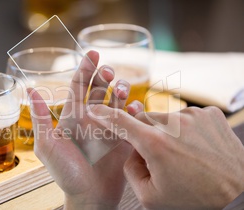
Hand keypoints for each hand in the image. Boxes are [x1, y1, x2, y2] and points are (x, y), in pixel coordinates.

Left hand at [27, 51, 141, 208]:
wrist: (89, 196)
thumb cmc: (65, 173)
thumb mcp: (47, 144)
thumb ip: (41, 118)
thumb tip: (30, 90)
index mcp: (73, 117)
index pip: (79, 86)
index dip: (85, 68)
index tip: (92, 53)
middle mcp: (91, 118)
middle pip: (100, 89)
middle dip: (104, 76)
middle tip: (108, 71)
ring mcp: (109, 127)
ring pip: (117, 100)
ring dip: (121, 90)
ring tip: (121, 89)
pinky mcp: (124, 138)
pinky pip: (132, 119)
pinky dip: (135, 110)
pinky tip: (134, 107)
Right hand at [90, 101, 243, 208]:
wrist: (238, 193)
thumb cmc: (194, 198)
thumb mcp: (150, 196)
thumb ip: (130, 169)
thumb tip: (131, 150)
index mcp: (154, 143)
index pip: (120, 121)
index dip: (103, 113)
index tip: (93, 108)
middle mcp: (173, 123)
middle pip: (144, 120)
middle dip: (145, 136)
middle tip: (160, 158)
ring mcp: (193, 115)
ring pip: (166, 119)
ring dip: (168, 133)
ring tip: (184, 155)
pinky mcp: (210, 113)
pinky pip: (186, 117)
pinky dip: (186, 129)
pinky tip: (196, 147)